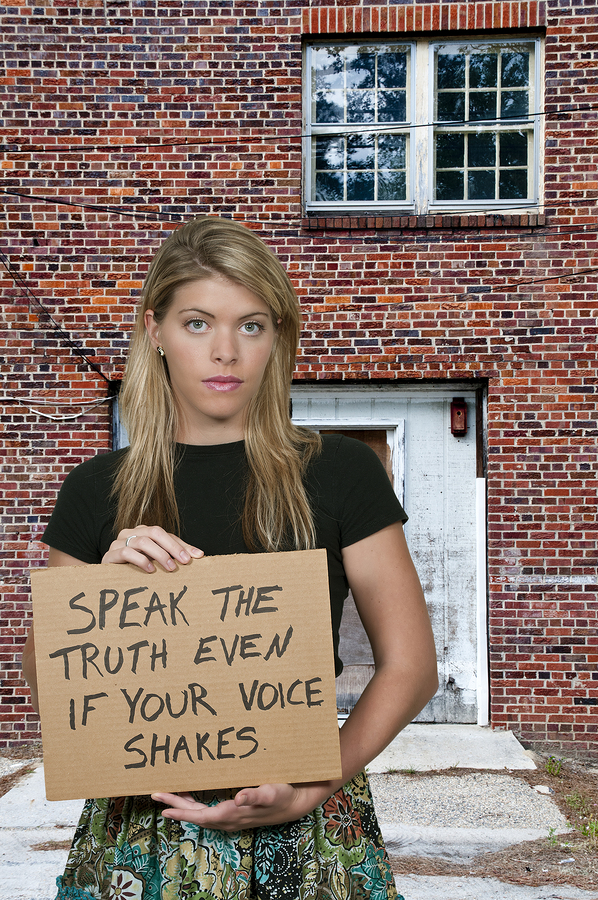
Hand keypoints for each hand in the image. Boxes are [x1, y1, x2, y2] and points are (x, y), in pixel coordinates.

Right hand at [102, 525, 203, 572]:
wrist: (106, 579)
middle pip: (155, 532)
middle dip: (172, 547)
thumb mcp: (156, 561)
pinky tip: (150, 570)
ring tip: (170, 568)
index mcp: (143, 531)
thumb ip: (175, 555)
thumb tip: (200, 555)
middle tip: (184, 562)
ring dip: (159, 555)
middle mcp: (131, 533)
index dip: (181, 545)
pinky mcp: (110, 554)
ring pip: (142, 541)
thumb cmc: (134, 569)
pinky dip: (141, 560)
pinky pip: (126, 552)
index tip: (195, 557)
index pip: (166, 534)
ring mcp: (119, 542)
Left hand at [151, 781, 334, 829]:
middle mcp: (229, 818)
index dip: (181, 810)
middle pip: (196, 814)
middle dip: (175, 805)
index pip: (201, 815)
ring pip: (201, 813)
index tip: (163, 805)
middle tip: (156, 794)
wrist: (296, 802)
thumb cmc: (284, 794)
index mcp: (233, 813)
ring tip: (169, 793)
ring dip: (184, 805)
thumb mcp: (272, 791)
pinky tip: (193, 794)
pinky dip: (196, 804)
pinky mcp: (236, 812)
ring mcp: (232, 816)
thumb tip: (239, 798)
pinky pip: (209, 810)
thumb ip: (256, 795)